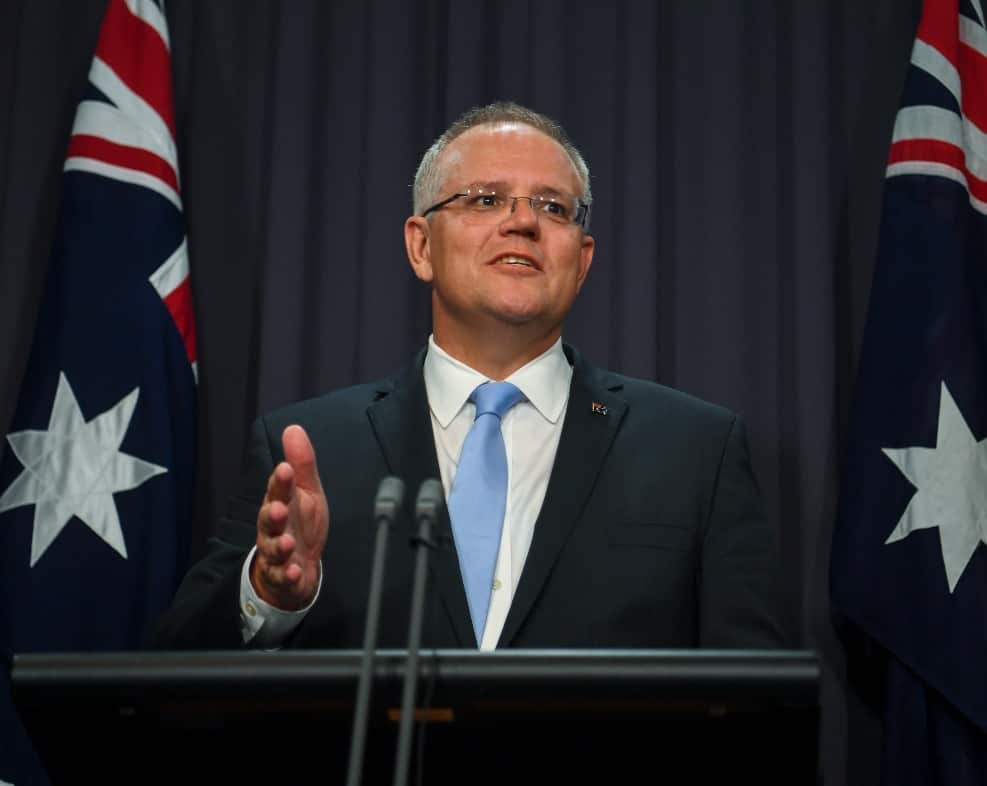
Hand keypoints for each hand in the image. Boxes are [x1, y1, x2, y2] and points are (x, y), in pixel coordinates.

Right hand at [251, 425, 328, 609]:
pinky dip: (287, 575)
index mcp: (280, 504)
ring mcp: (275, 554)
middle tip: (279, 508)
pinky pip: (282, 578)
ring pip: (272, 550)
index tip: (285, 469)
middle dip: (272, 514)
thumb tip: (293, 428)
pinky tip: (294, 571)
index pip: (278, 490)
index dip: (280, 481)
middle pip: (268, 520)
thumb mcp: (307, 492)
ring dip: (278, 547)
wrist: (296, 567)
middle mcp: (273, 528)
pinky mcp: (282, 577)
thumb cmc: (299, 524)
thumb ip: (302, 464)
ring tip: (287, 544)